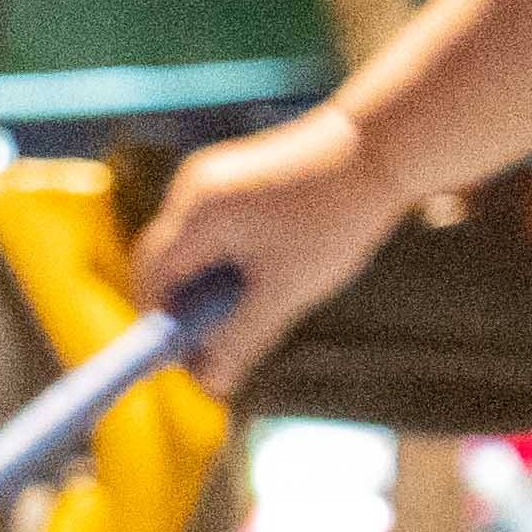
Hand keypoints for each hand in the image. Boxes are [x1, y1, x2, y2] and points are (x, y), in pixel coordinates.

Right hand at [126, 105, 406, 385]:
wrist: (378, 146)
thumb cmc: (334, 217)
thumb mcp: (286, 291)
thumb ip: (241, 339)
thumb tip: (210, 385)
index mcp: (196, 217)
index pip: (153, 284)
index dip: (163, 329)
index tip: (188, 364)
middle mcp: (190, 191)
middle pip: (163, 265)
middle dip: (185, 310)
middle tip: (220, 347)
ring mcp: (207, 178)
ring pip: (188, 249)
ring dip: (207, 285)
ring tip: (254, 306)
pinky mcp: (229, 175)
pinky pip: (207, 229)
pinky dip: (223, 259)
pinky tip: (264, 271)